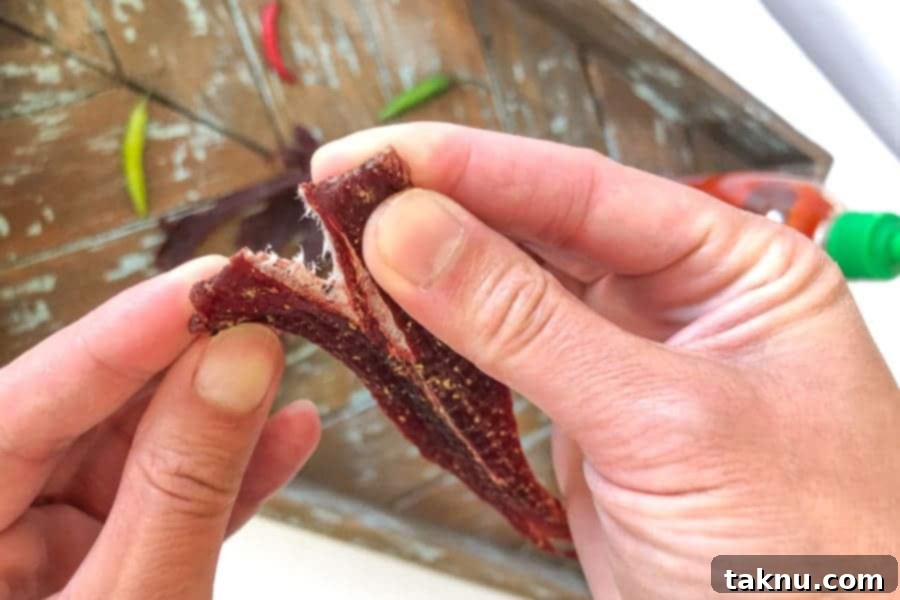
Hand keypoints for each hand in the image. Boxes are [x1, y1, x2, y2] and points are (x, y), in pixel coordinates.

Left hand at [0, 257, 319, 598]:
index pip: (18, 409)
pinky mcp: (101, 576)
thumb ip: (185, 485)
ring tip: (284, 364)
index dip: (119, 338)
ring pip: (131, 460)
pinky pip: (160, 511)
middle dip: (180, 369)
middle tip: (258, 312)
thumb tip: (241, 357)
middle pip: (81, 423)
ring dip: (216, 421)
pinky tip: (286, 439)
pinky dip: (225, 482)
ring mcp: (44, 560)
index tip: (206, 281)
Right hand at [313, 123, 898, 597]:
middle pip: (544, 233)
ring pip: (516, 296)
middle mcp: (681, 304)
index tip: (386, 157)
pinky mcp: (589, 421)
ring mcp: (629, 364)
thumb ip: (531, 328)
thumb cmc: (814, 557)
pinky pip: (505, 364)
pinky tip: (401, 324)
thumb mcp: (665, 423)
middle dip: (445, 212)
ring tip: (354, 252)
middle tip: (350, 196)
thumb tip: (418, 237)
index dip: (477, 167)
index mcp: (737, 270)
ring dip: (436, 278)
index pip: (589, 191)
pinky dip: (447, 348)